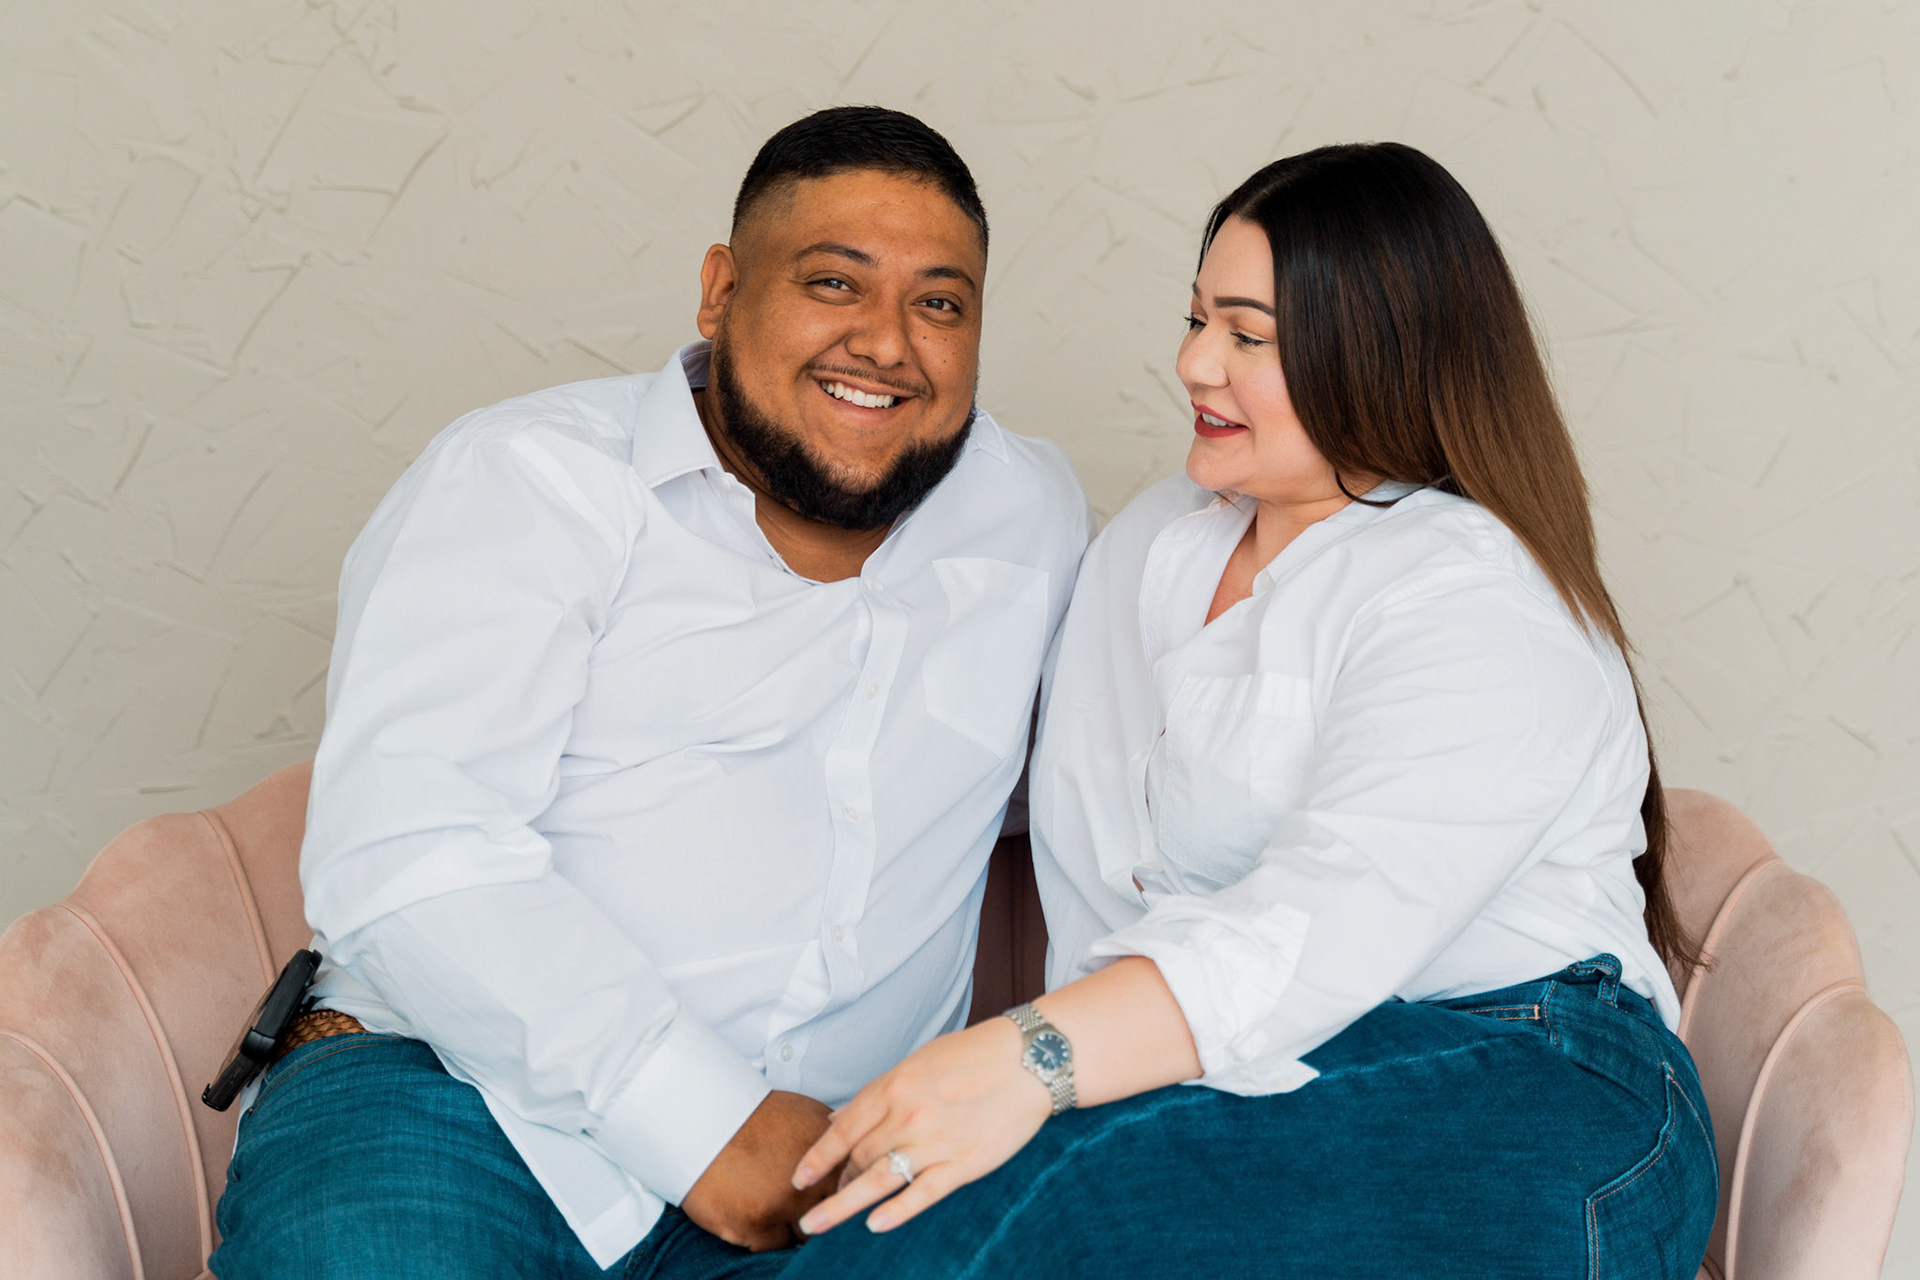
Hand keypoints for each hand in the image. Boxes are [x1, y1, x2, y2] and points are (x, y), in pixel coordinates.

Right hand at [681, 1091, 842, 1250]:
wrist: (702, 1120)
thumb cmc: (752, 1117)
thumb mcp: (805, 1116)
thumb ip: (834, 1143)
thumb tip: (855, 1162)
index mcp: (830, 1154)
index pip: (857, 1190)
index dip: (850, 1195)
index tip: (843, 1198)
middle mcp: (812, 1182)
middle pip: (835, 1217)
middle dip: (826, 1213)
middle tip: (812, 1207)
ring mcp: (783, 1206)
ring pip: (807, 1235)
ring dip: (798, 1226)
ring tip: (781, 1208)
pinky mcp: (753, 1226)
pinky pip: (774, 1246)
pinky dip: (768, 1234)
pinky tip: (756, 1213)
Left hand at [789, 1016, 1052, 1234]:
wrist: (1029, 1059)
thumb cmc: (974, 1056)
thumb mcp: (918, 1062)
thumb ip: (878, 1092)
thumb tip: (840, 1118)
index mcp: (895, 1086)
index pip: (843, 1130)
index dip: (817, 1157)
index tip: (799, 1178)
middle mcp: (909, 1116)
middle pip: (858, 1159)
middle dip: (836, 1183)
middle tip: (824, 1201)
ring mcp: (936, 1142)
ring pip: (878, 1181)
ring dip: (842, 1206)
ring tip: (817, 1226)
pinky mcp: (964, 1164)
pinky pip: (923, 1194)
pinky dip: (896, 1212)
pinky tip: (874, 1226)